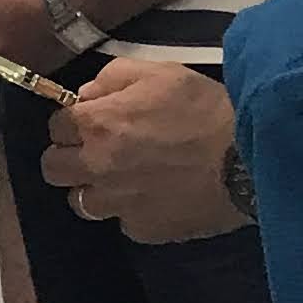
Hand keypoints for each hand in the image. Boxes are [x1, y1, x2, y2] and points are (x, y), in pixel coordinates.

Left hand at [0, 0, 64, 75]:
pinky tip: (35, 36)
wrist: (71, 14)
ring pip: (4, 57)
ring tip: (17, 26)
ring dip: (5, 44)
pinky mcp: (44, 68)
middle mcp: (1, 63)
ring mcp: (24, 68)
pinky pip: (27, 61)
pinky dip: (27, 50)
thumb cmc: (28, 5)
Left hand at [43, 54, 241, 242]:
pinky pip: (122, 221)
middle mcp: (96, 168)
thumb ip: (113, 78)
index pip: (55, 127)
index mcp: (96, 125)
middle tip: (97, 151)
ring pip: (81, 202)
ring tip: (124, 178)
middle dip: (69, 157)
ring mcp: (117, 204)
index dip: (73, 122)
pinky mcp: (143, 230)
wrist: (249, 159)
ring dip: (95, 188)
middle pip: (53, 169)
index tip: (93, 121)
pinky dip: (133, 210)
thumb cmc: (205, 109)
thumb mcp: (160, 72)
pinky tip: (157, 195)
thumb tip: (86, 96)